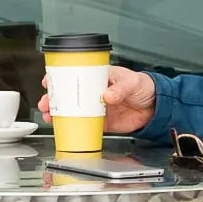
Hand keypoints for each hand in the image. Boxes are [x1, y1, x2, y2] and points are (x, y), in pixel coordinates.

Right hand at [35, 66, 157, 133]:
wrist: (156, 108)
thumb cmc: (145, 87)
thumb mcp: (133, 82)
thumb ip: (121, 89)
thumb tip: (108, 95)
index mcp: (100, 77)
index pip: (76, 74)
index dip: (60, 77)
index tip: (50, 80)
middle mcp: (95, 92)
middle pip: (70, 94)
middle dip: (54, 98)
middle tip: (46, 102)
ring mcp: (97, 107)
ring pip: (73, 110)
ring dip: (59, 113)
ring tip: (49, 115)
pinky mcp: (102, 122)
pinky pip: (85, 124)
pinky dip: (74, 127)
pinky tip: (64, 127)